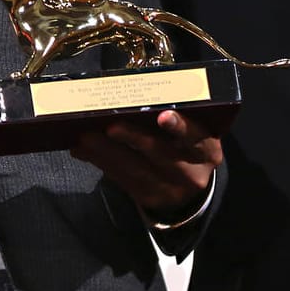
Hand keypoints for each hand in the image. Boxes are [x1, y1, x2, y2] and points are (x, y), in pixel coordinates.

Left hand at [70, 109, 221, 220]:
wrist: (189, 187)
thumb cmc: (184, 144)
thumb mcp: (191, 132)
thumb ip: (171, 114)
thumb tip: (131, 92)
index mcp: (206, 150)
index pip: (196, 137)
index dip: (180, 126)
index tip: (163, 115)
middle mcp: (191, 172)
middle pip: (160, 153)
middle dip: (133, 138)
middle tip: (110, 126)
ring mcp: (168, 189)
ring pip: (134, 169)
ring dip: (106, 152)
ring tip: (85, 137)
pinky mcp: (146, 198)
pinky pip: (120, 180)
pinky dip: (100, 163)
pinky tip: (82, 150)